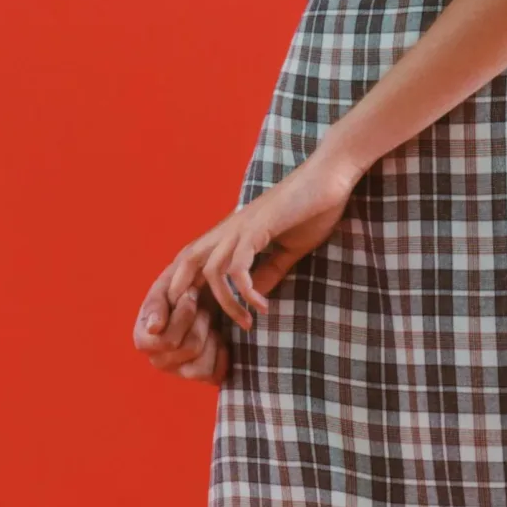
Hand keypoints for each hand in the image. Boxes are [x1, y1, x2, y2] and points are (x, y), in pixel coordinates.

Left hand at [132, 146, 362, 381]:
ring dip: (225, 303)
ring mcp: (240, 228)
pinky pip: (238, 267)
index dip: (177, 286)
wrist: (331, 176)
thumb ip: (268, 271)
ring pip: (210, 271)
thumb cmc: (312, 209)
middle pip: (183, 263)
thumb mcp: (286, 250)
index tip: (184, 319)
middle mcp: (228, 229)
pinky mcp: (257, 228)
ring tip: (245, 322)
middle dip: (175, 296)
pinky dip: (246, 291)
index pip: (190, 260)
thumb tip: (253, 296)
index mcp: (231, 234)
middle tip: (186, 330)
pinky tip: (262, 305)